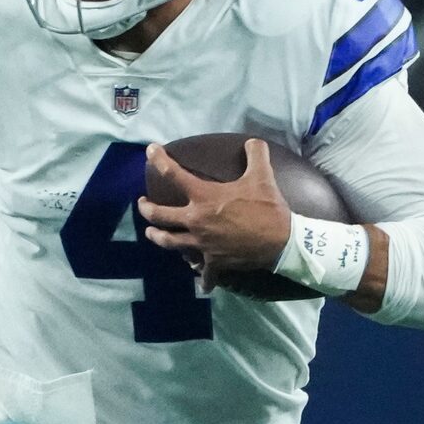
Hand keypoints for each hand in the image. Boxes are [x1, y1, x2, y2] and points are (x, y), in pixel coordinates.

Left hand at [137, 140, 290, 290]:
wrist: (281, 241)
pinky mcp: (213, 262)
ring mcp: (201, 244)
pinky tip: (200, 282)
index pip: (173, 174)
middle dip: (146, 209)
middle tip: (142, 204)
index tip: (149, 151)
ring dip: (157, 237)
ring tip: (151, 233)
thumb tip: (253, 141)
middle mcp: (195, 220)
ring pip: (169, 242)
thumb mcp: (262, 175)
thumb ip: (256, 154)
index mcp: (203, 197)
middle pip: (159, 215)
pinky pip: (203, 273)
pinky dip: (201, 278)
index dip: (159, 160)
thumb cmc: (268, 207)